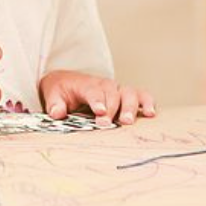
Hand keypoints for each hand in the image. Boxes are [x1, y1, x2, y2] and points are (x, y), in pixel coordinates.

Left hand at [41, 69, 155, 125]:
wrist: (68, 81)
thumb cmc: (62, 90)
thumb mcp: (54, 95)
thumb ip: (55, 104)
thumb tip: (57, 112)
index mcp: (87, 84)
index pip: (93, 91)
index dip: (97, 101)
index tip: (99, 112)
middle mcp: (104, 85)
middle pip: (113, 93)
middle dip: (112, 108)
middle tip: (109, 123)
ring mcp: (117, 89)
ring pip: (129, 93)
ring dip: (130, 107)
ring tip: (128, 121)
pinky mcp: (126, 96)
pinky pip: (141, 95)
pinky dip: (148, 102)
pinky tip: (151, 113)